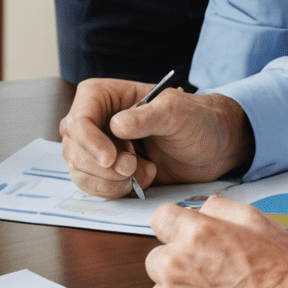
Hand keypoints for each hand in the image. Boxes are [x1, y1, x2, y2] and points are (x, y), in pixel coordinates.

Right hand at [60, 79, 252, 197]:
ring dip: (109, 181)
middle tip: (133, 168)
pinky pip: (93, 186)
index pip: (79, 120)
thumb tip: (115, 125)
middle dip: (102, 166)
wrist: (214, 147)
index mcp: (103, 96)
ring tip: (144, 173)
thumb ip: (146, 117)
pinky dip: (114, 190)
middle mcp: (95, 121)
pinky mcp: (108, 171)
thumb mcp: (175, 112)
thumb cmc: (196, 119)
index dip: (89, 142)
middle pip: (73, 149)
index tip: (111, 159)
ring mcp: (99, 147)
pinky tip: (141, 181)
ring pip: (79, 170)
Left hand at [144, 195, 287, 287]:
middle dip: (177, 264)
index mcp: (195, 234)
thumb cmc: (282, 279)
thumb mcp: (262, 224)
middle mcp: (176, 264)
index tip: (184, 239)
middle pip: (157, 257)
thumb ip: (223, 208)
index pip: (160, 219)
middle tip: (208, 276)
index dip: (175, 229)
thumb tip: (204, 208)